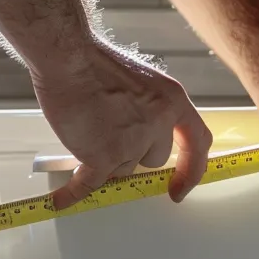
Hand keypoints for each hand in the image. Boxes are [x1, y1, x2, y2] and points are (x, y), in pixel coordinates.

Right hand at [33, 43, 213, 208]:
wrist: (70, 58)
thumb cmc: (96, 62)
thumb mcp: (142, 80)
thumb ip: (150, 110)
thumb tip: (144, 139)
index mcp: (173, 101)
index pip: (197, 143)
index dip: (191, 169)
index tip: (180, 188)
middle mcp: (158, 124)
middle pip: (152, 159)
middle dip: (131, 153)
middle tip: (107, 132)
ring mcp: (132, 143)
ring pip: (121, 169)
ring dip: (103, 158)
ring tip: (85, 128)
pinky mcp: (103, 156)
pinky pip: (89, 184)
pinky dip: (73, 193)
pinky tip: (61, 200)